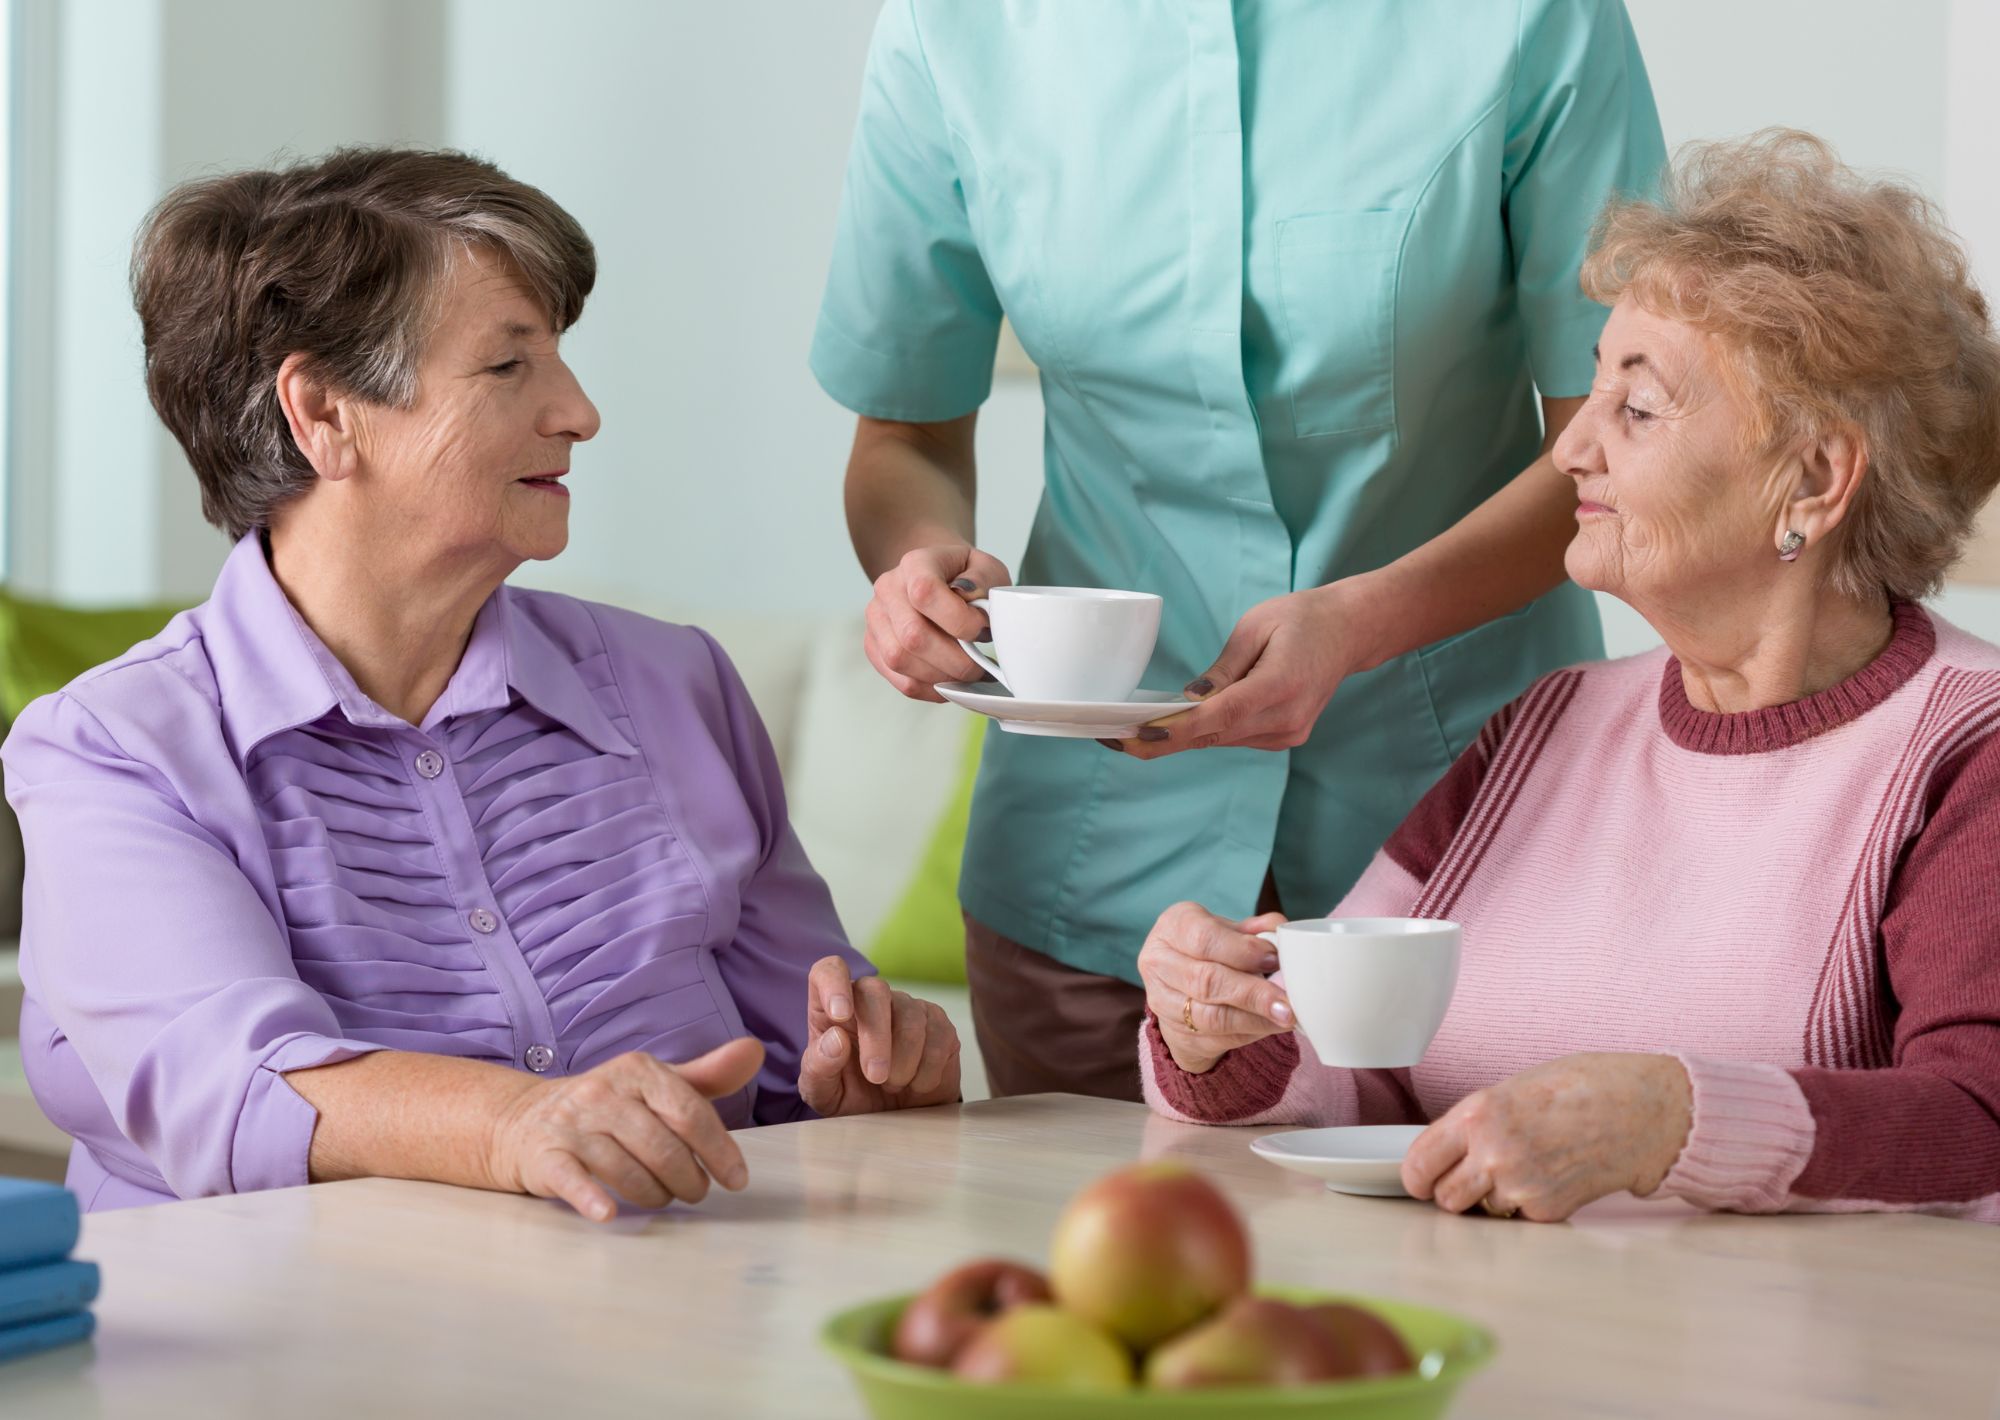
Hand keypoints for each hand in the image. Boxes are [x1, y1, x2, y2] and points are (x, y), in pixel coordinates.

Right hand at [487, 1037, 765, 1222]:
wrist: (523, 1120)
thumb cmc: (606, 1106)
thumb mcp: (654, 1085)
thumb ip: (706, 1075)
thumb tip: (754, 1052)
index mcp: (637, 1070)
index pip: (689, 1112)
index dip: (719, 1150)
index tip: (736, 1180)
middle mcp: (603, 1091)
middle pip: (663, 1146)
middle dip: (688, 1179)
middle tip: (695, 1192)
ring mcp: (572, 1124)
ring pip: (628, 1170)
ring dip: (655, 1195)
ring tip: (662, 1198)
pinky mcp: (545, 1155)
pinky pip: (572, 1178)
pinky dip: (591, 1197)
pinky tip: (608, 1213)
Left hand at [799, 956, 960, 1114]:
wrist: (895, 1119)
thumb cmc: (853, 1097)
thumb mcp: (823, 1093)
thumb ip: (819, 1068)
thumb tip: (836, 1039)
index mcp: (832, 1009)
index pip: (828, 971)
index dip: (833, 984)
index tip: (839, 1014)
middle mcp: (871, 1000)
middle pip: (875, 990)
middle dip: (877, 1037)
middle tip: (875, 1077)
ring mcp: (908, 1008)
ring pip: (910, 1018)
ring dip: (902, 1062)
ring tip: (892, 1085)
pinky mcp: (939, 1024)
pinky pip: (938, 1038)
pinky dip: (925, 1072)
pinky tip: (915, 1084)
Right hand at [863, 545, 1013, 702]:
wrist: (936, 576)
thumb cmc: (964, 575)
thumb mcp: (985, 567)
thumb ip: (985, 584)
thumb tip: (977, 613)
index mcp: (915, 564)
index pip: (924, 593)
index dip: (958, 620)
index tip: (982, 630)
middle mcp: (888, 589)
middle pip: (911, 635)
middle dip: (954, 660)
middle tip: (979, 666)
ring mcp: (876, 619)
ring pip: (900, 661)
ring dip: (941, 677)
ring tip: (967, 674)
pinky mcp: (874, 647)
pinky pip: (900, 680)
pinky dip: (931, 689)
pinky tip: (951, 682)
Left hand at [1113, 583, 1362, 759]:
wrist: (1349, 632)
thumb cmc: (1302, 618)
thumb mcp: (1255, 626)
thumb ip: (1222, 668)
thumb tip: (1188, 700)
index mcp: (1280, 684)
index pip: (1219, 716)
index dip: (1176, 729)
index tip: (1138, 736)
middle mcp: (1286, 718)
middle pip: (1213, 736)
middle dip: (1163, 739)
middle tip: (1116, 739)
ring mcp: (1288, 733)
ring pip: (1221, 740)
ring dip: (1183, 735)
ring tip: (1138, 728)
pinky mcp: (1286, 737)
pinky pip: (1236, 737)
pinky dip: (1209, 730)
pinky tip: (1183, 720)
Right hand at [1136, 902, 1295, 1074]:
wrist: (1182, 984)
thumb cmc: (1212, 948)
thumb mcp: (1230, 931)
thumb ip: (1256, 930)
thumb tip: (1280, 931)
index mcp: (1173, 926)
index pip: (1204, 939)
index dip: (1242, 951)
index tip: (1274, 960)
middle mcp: (1158, 961)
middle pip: (1206, 981)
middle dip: (1252, 993)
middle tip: (1287, 1001)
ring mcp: (1161, 1000)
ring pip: (1210, 1016)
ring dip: (1253, 1018)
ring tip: (1285, 1017)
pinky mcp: (1173, 1032)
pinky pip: (1216, 1038)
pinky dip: (1249, 1033)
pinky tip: (1271, 1026)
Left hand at [1400, 1053, 1692, 1221]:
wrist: (1638, 1111)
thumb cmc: (1579, 1088)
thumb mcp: (1511, 1089)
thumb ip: (1476, 1121)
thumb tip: (1447, 1148)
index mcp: (1477, 1115)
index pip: (1420, 1162)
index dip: (1417, 1176)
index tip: (1421, 1180)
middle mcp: (1493, 1154)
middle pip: (1445, 1198)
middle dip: (1454, 1191)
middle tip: (1472, 1175)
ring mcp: (1521, 1186)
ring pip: (1482, 1212)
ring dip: (1492, 1199)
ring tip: (1524, 1167)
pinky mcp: (1548, 1210)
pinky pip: (1518, 1218)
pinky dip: (1526, 1206)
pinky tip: (1549, 1177)